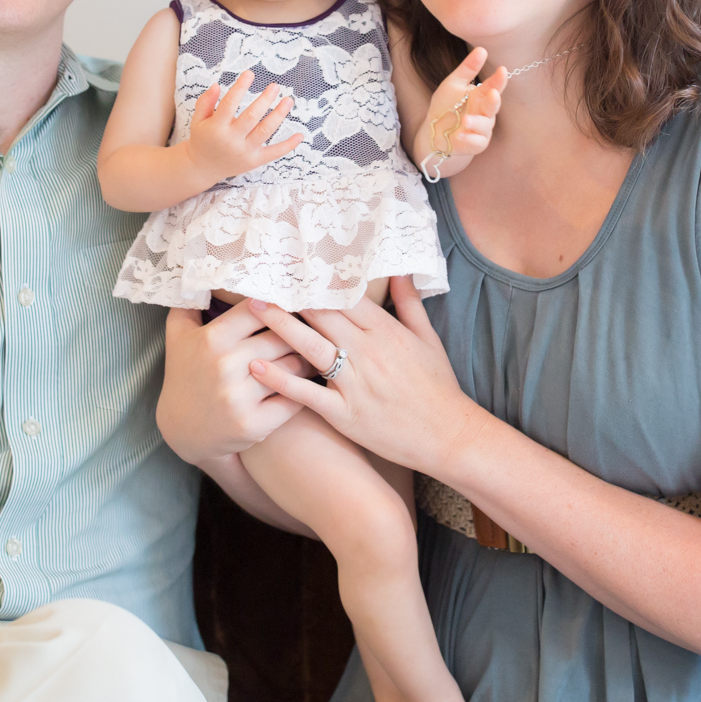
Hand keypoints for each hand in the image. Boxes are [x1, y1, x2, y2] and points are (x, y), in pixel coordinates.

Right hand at [157, 302, 315, 464]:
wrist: (182, 430)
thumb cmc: (185, 374)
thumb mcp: (178, 335)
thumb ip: (190, 300)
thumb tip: (201, 269)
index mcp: (212, 339)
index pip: (260, 309)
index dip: (280, 305)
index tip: (295, 303)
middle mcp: (225, 365)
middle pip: (282, 337)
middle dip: (299, 333)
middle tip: (315, 328)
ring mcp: (239, 397)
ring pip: (293, 366)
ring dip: (308, 360)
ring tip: (317, 353)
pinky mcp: (254, 425)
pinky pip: (294, 399)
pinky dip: (306, 390)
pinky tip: (310, 383)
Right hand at [184, 71, 301, 182]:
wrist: (202, 168)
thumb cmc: (203, 138)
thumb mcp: (198, 119)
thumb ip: (205, 102)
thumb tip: (217, 85)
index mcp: (216, 127)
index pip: (229, 103)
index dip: (240, 87)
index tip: (249, 74)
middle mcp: (231, 140)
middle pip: (251, 117)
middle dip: (265, 100)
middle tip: (275, 86)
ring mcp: (244, 152)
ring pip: (265, 132)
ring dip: (278, 115)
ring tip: (288, 100)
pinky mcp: (254, 161)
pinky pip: (273, 153)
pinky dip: (288, 145)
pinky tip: (300, 135)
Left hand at [244, 276, 485, 478]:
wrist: (448, 435)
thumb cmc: (437, 387)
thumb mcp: (428, 339)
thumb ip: (410, 303)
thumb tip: (399, 270)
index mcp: (386, 331)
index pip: (344, 297)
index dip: (316, 280)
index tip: (292, 266)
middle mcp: (368, 352)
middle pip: (321, 315)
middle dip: (290, 296)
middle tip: (261, 278)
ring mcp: (355, 383)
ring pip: (310, 346)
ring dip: (279, 325)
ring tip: (252, 309)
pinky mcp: (345, 413)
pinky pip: (307, 393)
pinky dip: (281, 379)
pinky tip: (256, 367)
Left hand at [418, 48, 507, 175]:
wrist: (434, 133)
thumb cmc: (446, 107)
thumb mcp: (453, 84)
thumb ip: (468, 68)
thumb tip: (482, 49)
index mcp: (480, 96)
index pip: (493, 86)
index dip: (499, 79)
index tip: (502, 70)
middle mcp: (484, 112)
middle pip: (493, 106)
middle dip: (494, 101)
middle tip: (493, 94)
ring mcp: (481, 129)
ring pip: (485, 126)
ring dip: (477, 123)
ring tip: (467, 120)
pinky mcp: (475, 144)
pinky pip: (476, 142)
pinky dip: (469, 139)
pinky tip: (460, 135)